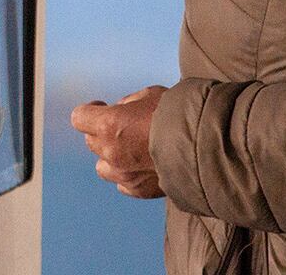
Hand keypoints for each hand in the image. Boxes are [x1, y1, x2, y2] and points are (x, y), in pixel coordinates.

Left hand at [70, 84, 167, 198]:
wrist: (205, 146)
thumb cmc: (178, 114)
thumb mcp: (150, 95)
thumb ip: (129, 103)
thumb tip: (121, 109)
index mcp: (109, 124)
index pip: (79, 118)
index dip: (89, 111)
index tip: (101, 107)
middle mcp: (111, 151)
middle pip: (91, 141)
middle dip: (103, 132)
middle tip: (125, 126)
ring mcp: (123, 174)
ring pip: (102, 165)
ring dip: (111, 156)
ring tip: (131, 149)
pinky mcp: (138, 190)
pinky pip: (122, 183)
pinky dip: (127, 174)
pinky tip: (142, 166)